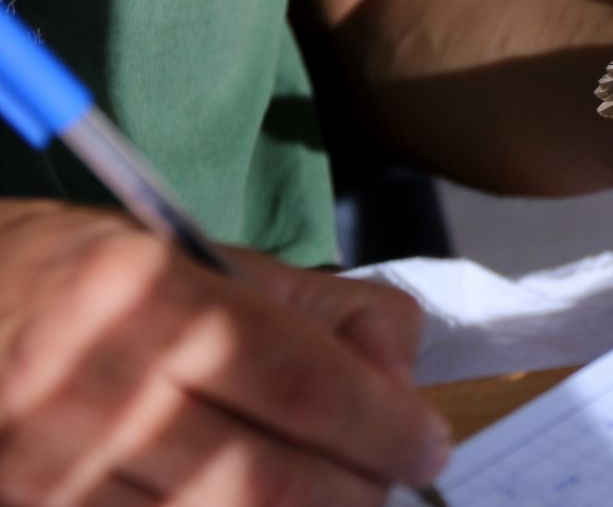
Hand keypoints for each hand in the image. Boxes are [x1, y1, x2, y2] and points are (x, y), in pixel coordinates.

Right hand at [0, 200, 447, 506]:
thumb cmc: (105, 281)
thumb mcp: (218, 262)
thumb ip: (328, 311)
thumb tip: (400, 381)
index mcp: (147, 296)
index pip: (299, 383)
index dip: (383, 425)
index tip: (428, 443)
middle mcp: (90, 384)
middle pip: (266, 480)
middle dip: (354, 490)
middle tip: (385, 475)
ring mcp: (52, 468)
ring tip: (330, 490)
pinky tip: (258, 506)